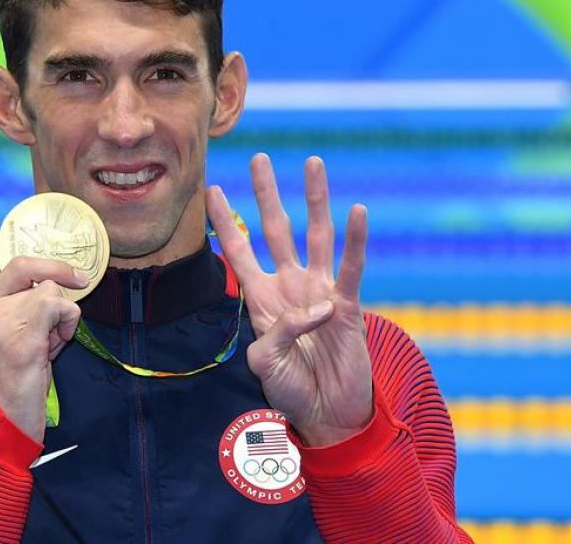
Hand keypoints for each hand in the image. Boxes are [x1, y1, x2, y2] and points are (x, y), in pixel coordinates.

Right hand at [0, 256, 87, 441]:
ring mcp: (1, 321)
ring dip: (60, 321)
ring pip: (52, 293)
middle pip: (41, 282)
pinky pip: (60, 306)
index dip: (51, 265)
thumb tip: (55, 290)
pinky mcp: (23, 336)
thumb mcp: (3, 341)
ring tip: (45, 352)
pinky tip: (55, 350)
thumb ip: (18, 312)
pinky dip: (67, 324)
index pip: (17, 266)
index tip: (76, 276)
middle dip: (54, 309)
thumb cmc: (6, 390)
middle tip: (47, 343)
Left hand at [206, 153, 371, 446]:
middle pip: (276, 229)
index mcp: (262, 297)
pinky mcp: (348, 305)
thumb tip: (314, 310)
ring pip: (316, 234)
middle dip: (267, 194)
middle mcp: (289, 284)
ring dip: (315, 199)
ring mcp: (319, 290)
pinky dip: (356, 240)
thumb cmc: (290, 389)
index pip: (239, 250)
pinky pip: (351, 267)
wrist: (325, 413)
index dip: (226, 222)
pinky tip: (358, 211)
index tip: (212, 190)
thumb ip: (275, 334)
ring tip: (313, 163)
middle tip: (259, 158)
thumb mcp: (263, 364)